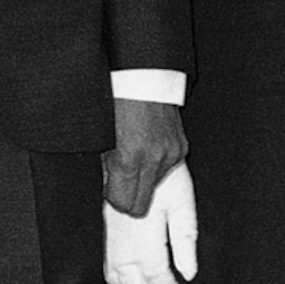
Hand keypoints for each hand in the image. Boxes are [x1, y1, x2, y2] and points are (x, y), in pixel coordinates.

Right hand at [104, 163, 199, 283]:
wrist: (136, 147)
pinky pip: (105, 263)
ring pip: (117, 276)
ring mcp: (109, 235)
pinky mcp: (103, 227)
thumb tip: (188, 273)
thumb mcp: (185, 204)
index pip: (158, 276)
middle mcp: (122, 241)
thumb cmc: (164, 172)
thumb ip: (185, 242)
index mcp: (145, 238)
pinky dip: (114, 280)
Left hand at [105, 96, 186, 216]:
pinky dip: (155, 163)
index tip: (110, 189)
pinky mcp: (181, 148)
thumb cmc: (118, 102)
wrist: (144, 78)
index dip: (114, 198)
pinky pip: (166, 169)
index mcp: (129, 158)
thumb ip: (107, 166)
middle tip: (119, 183)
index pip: (123, 202)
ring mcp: (170, 154)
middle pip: (140, 205)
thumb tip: (111, 184)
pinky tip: (148, 145)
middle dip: (128, 198)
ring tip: (134, 155)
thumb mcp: (103, 137)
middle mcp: (152, 160)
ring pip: (154, 187)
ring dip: (143, 177)